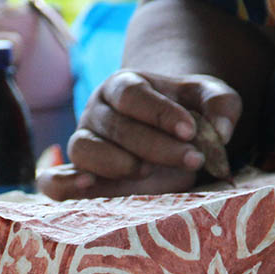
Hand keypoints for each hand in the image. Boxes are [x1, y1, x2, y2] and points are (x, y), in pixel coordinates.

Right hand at [38, 70, 240, 198]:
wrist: (170, 138)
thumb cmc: (189, 116)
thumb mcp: (211, 101)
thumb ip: (221, 105)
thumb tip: (221, 131)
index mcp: (125, 86)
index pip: (134, 95)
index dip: (160, 113)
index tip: (191, 130)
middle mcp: (98, 113)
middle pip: (116, 126)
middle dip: (156, 146)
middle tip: (193, 159)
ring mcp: (84, 143)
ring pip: (84, 149)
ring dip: (115, 163)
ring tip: (147, 172)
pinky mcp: (77, 176)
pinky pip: (53, 181)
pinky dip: (61, 184)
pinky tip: (86, 186)